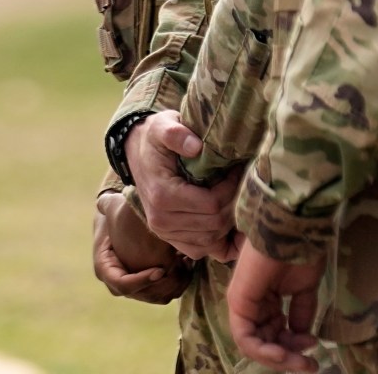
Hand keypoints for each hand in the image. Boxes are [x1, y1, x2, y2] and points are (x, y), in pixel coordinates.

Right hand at [93, 189, 189, 302]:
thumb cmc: (117, 214)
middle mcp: (119, 285)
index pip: (123, 285)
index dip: (142, 281)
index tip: (161, 269)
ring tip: (186, 262)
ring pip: (161, 297)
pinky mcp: (152, 288)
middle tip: (180, 265)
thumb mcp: (111, 208)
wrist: (123, 225)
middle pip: (145, 295)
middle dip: (166, 282)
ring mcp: (137, 289)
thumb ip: (107, 205)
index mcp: (105, 269)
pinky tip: (188, 262)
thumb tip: (103, 202)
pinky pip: (170, 293)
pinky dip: (181, 282)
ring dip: (177, 283)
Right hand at [129, 113, 241, 259]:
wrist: (138, 152)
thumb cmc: (155, 138)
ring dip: (228, 224)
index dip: (231, 189)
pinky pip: (200, 250)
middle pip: (214, 225)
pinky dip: (218, 242)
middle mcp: (161, 220)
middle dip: (232, 205)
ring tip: (234, 199)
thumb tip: (195, 146)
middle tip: (240, 184)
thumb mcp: (162, 125)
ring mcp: (165, 233)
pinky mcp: (170, 239)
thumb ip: (176, 133)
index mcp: (162, 195)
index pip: (211, 205)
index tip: (236, 170)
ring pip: (210, 241)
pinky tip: (229, 225)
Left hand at [229, 243, 323, 371]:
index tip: (313, 347)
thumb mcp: (304, 289)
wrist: (293, 231)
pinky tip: (283, 354)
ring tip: (300, 361)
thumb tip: (302, 336)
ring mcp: (243, 304)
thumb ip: (301, 313)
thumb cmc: (299, 253)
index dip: (293, 346)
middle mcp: (251, 305)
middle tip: (310, 366)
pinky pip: (246, 338)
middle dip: (289, 357)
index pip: (273, 335)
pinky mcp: (238, 303)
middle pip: (264, 343)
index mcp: (265, 301)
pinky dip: (263, 351)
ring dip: (279, 358)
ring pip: (254, 345)